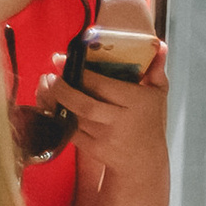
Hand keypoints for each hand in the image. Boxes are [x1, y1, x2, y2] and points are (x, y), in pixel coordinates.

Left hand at [45, 43, 169, 190]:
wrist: (144, 161)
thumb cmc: (148, 120)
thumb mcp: (157, 94)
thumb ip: (156, 69)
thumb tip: (160, 44)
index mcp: (135, 102)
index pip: (103, 85)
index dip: (81, 72)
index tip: (63, 59)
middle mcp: (120, 121)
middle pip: (85, 105)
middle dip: (63, 89)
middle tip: (51, 76)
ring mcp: (106, 138)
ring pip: (74, 118)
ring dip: (54, 101)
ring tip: (45, 85)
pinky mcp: (94, 150)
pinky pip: (71, 133)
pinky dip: (57, 119)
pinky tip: (50, 105)